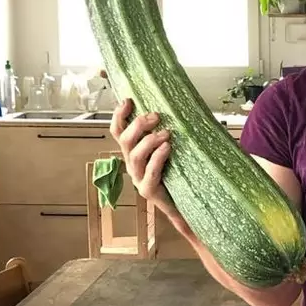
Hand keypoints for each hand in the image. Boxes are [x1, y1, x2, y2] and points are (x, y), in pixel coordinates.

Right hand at [109, 98, 190, 234]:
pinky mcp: (148, 191)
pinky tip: (167, 148)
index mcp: (134, 151)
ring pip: (134, 156)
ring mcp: (139, 178)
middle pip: (124, 141)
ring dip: (149, 141)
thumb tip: (184, 103)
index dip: (119, 116)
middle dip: (138, 125)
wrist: (188, 204)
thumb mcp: (174, 149)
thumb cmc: (181, 172)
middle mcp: (133, 164)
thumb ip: (171, 131)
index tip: (128, 100)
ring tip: (166, 133)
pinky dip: (157, 158)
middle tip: (156, 116)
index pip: (118, 131)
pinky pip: (150, 173)